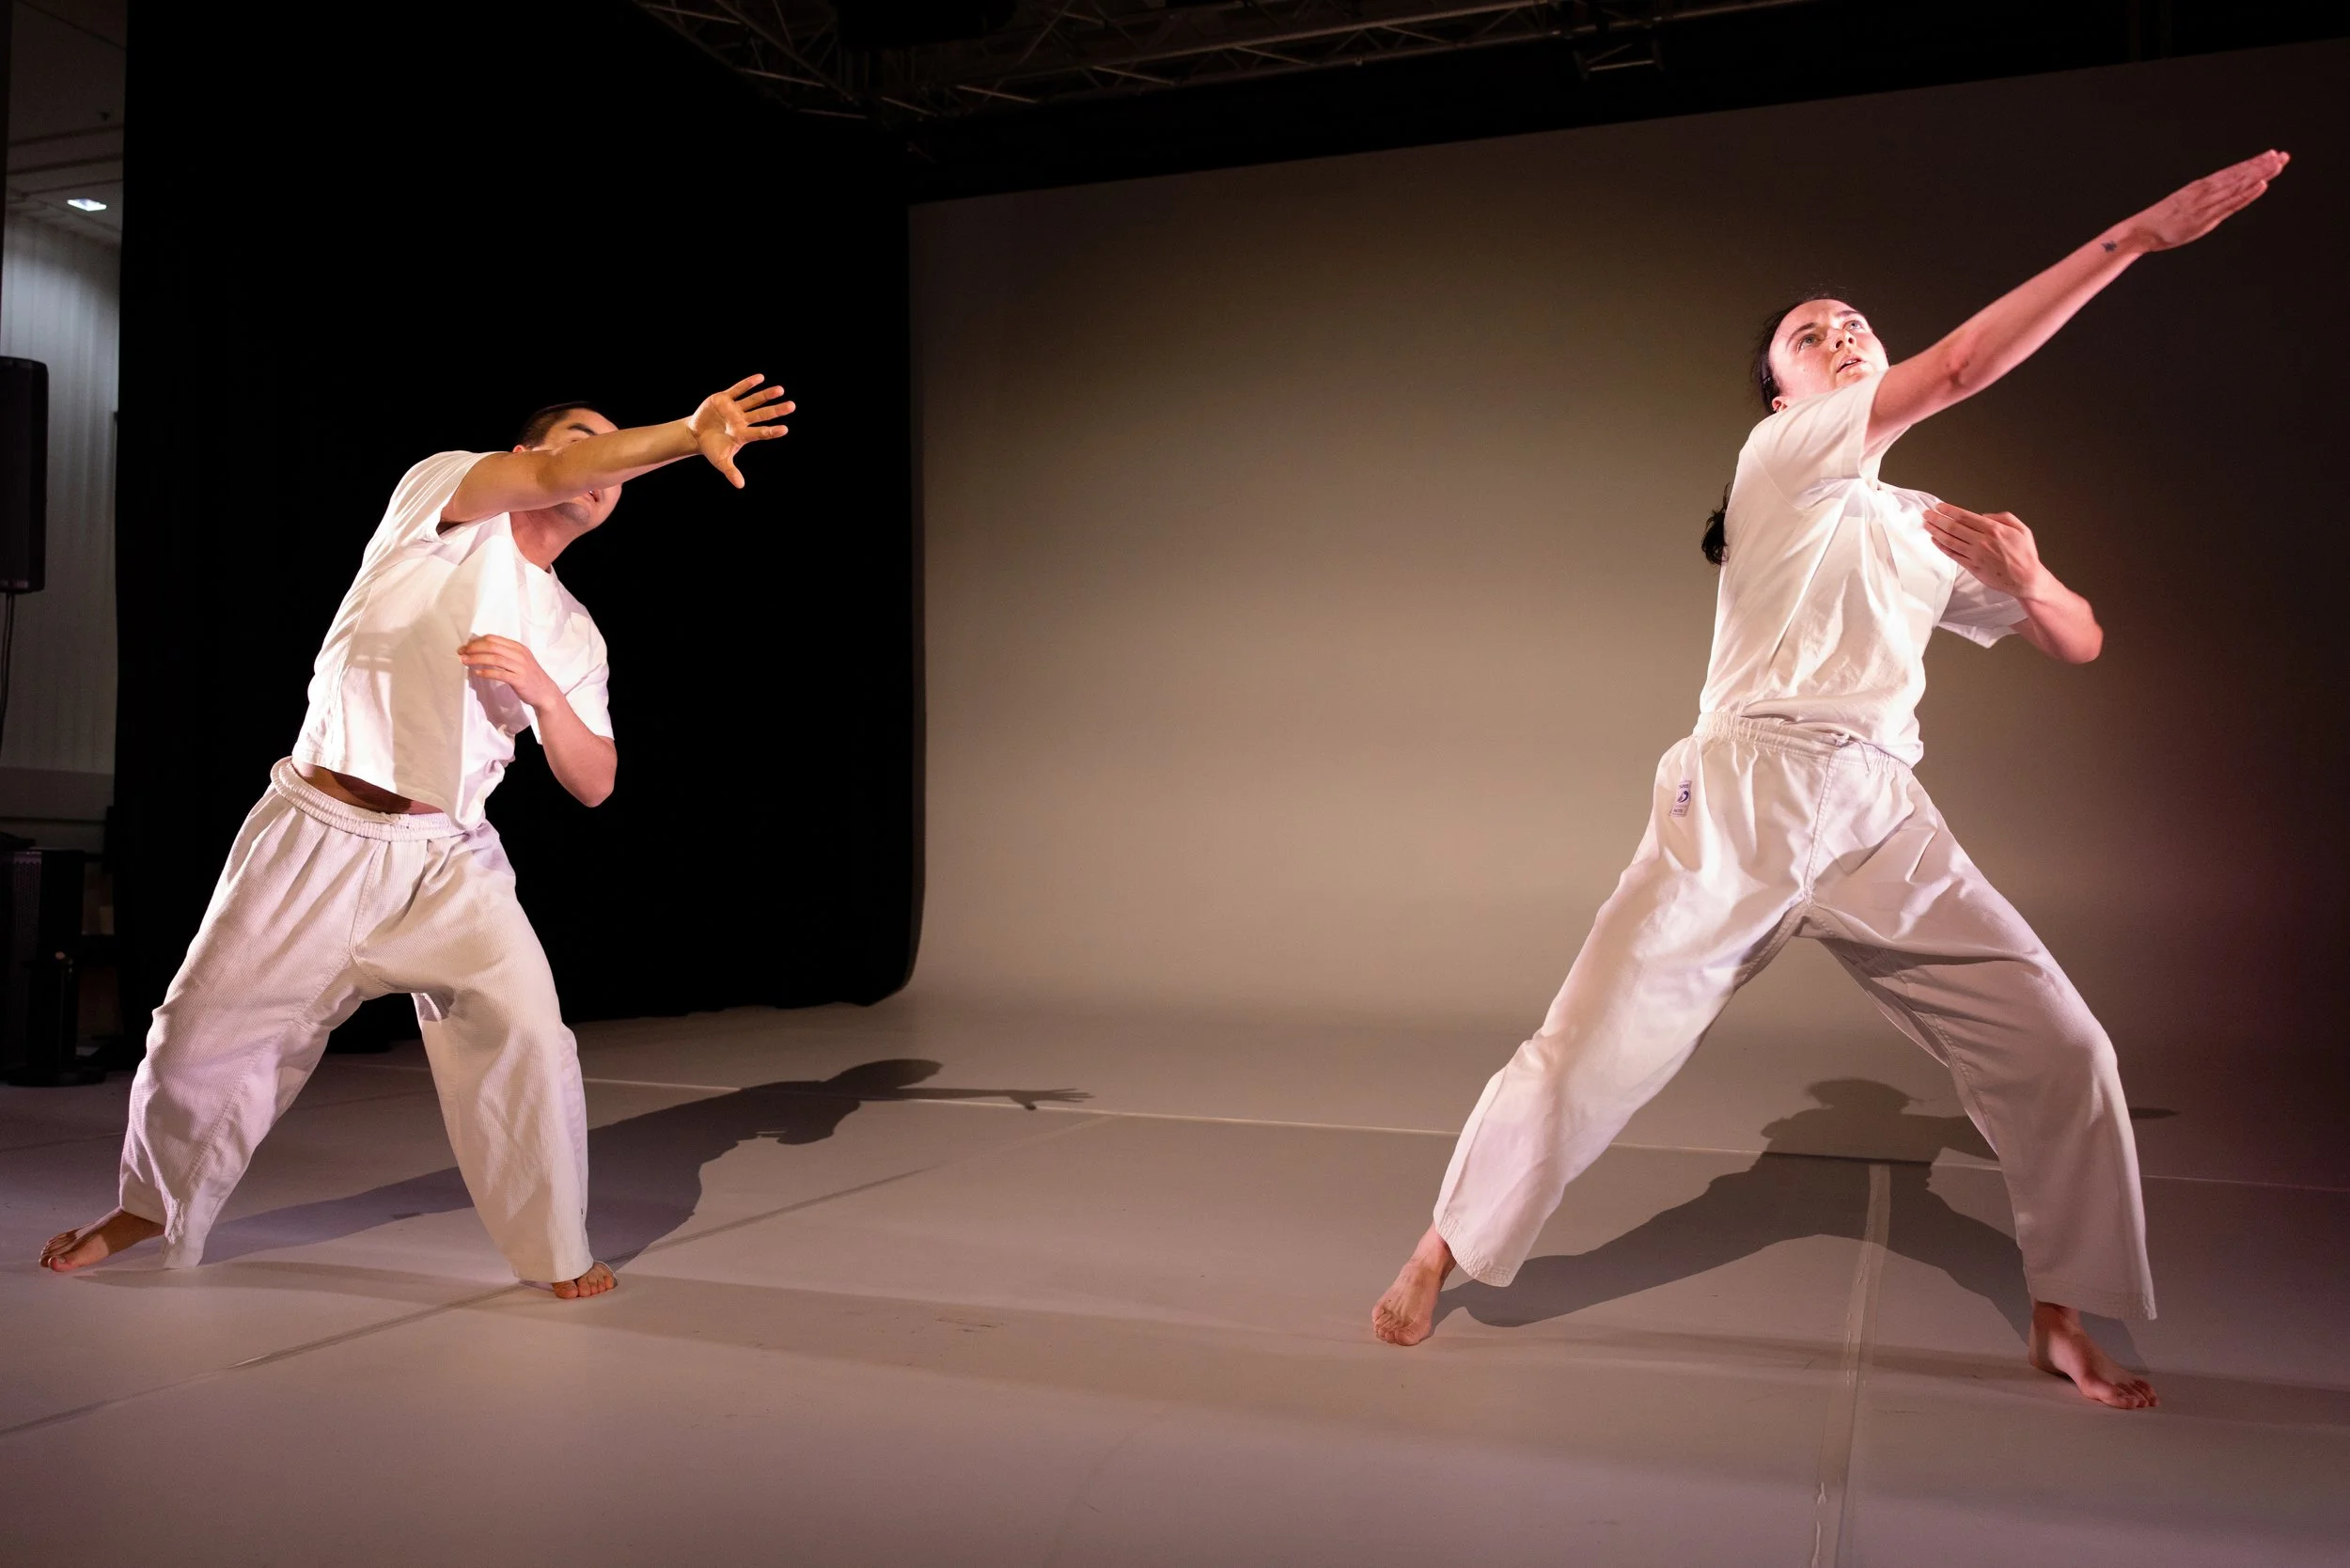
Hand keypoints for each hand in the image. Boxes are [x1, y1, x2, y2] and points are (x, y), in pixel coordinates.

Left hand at [458, 634, 562, 708]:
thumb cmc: (529, 677)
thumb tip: (481, 649)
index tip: (466, 647)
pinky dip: (487, 672)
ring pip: (494, 658)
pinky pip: (500, 673)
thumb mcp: (520, 660)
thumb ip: (504, 653)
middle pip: (492, 646)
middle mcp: (520, 654)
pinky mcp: (519, 679)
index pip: (494, 639)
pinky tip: (478, 673)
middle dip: (474, 648)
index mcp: (518, 647)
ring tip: (465, 661)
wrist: (545, 692)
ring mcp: (520, 667)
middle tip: (462, 653)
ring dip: (476, 659)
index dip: (477, 641)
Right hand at [685, 373, 793, 487]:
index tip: (784, 429)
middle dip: (776, 410)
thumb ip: (731, 472)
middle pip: (762, 414)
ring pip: (753, 400)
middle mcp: (742, 420)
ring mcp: (734, 409)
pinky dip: (748, 384)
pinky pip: (737, 390)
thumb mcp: (721, 461)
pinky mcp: (724, 399)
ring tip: (780, 390)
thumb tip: (740, 486)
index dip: (772, 431)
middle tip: (792, 406)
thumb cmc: (712, 448)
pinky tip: (760, 378)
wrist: (696, 435)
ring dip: (766, 395)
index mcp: (743, 434)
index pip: (761, 432)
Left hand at [1924, 503, 2049, 598]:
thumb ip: (2003, 517)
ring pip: (1950, 541)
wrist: (2026, 579)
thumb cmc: (2025, 555)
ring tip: (1927, 525)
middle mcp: (1982, 541)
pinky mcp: (1972, 567)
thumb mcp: (2021, 530)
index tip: (1939, 506)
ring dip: (1936, 532)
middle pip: (1953, 527)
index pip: (1965, 517)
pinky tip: (1935, 540)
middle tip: (1927, 514)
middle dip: (1937, 519)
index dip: (1949, 511)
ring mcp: (1975, 555)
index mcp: (1994, 529)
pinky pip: (1953, 555)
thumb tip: (1983, 515)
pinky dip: (1942, 547)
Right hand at [2123, 150, 2288, 251]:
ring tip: (2277, 165)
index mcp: (2201, 187)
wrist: (2142, 230)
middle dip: (2262, 165)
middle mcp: (2206, 191)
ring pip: (2238, 185)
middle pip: (2239, 175)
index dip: (2253, 163)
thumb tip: (2215, 201)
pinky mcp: (2206, 216)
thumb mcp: (2184, 206)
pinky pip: (2231, 203)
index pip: (2233, 172)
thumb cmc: (2161, 222)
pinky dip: (2247, 193)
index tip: (2271, 155)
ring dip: (2259, 174)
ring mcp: (2207, 203)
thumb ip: (2202, 203)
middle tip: (2283, 155)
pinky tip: (2262, 184)